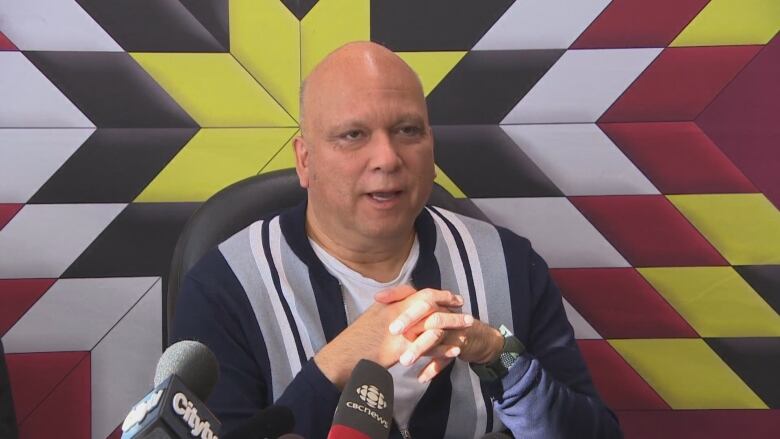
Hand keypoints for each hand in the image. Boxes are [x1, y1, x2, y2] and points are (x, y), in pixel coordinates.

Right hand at [313, 285, 462, 387]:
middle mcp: (399, 314)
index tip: (452, 297)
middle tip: (465, 311)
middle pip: (432, 306)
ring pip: (434, 325)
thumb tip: (401, 305)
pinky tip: (455, 351)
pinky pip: (430, 348)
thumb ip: (389, 307)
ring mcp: (402, 331)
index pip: (421, 293)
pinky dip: (444, 349)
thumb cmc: (357, 339)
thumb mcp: (373, 316)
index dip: (439, 294)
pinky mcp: (403, 349)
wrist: (345, 356)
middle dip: (451, 308)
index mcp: (393, 304)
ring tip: (467, 329)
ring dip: (452, 326)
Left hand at [376, 288, 504, 382]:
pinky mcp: (459, 344)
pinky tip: (421, 377)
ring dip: (420, 348)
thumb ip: (406, 308)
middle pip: (426, 308)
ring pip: (435, 335)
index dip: (396, 293)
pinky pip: (446, 357)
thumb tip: (378, 305)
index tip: (378, 298)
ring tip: (403, 361)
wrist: (475, 335)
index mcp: (429, 301)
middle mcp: (441, 310)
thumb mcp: (425, 313)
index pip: (412, 291)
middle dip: (409, 318)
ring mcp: (451, 327)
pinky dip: (433, 367)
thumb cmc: (443, 323)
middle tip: (392, 331)